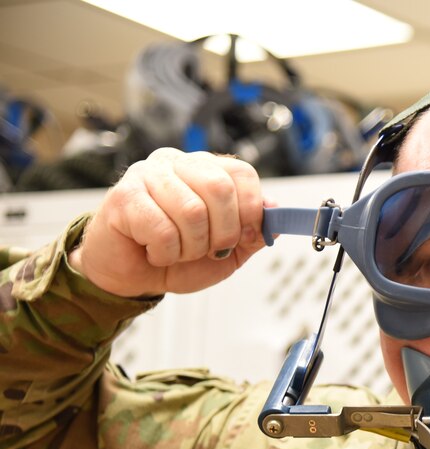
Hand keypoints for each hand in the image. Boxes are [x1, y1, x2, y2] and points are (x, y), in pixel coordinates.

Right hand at [69, 148, 268, 297]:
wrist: (131, 275)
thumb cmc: (177, 256)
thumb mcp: (229, 251)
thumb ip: (254, 231)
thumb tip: (275, 212)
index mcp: (206, 168)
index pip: (243, 173)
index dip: (251, 210)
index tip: (246, 237)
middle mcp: (177, 162)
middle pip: (220, 189)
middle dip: (224, 232)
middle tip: (211, 249)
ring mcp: (147, 175)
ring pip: (192, 211)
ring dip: (191, 247)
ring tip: (178, 251)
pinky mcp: (124, 196)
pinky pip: (162, 229)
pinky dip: (166, 253)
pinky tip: (155, 251)